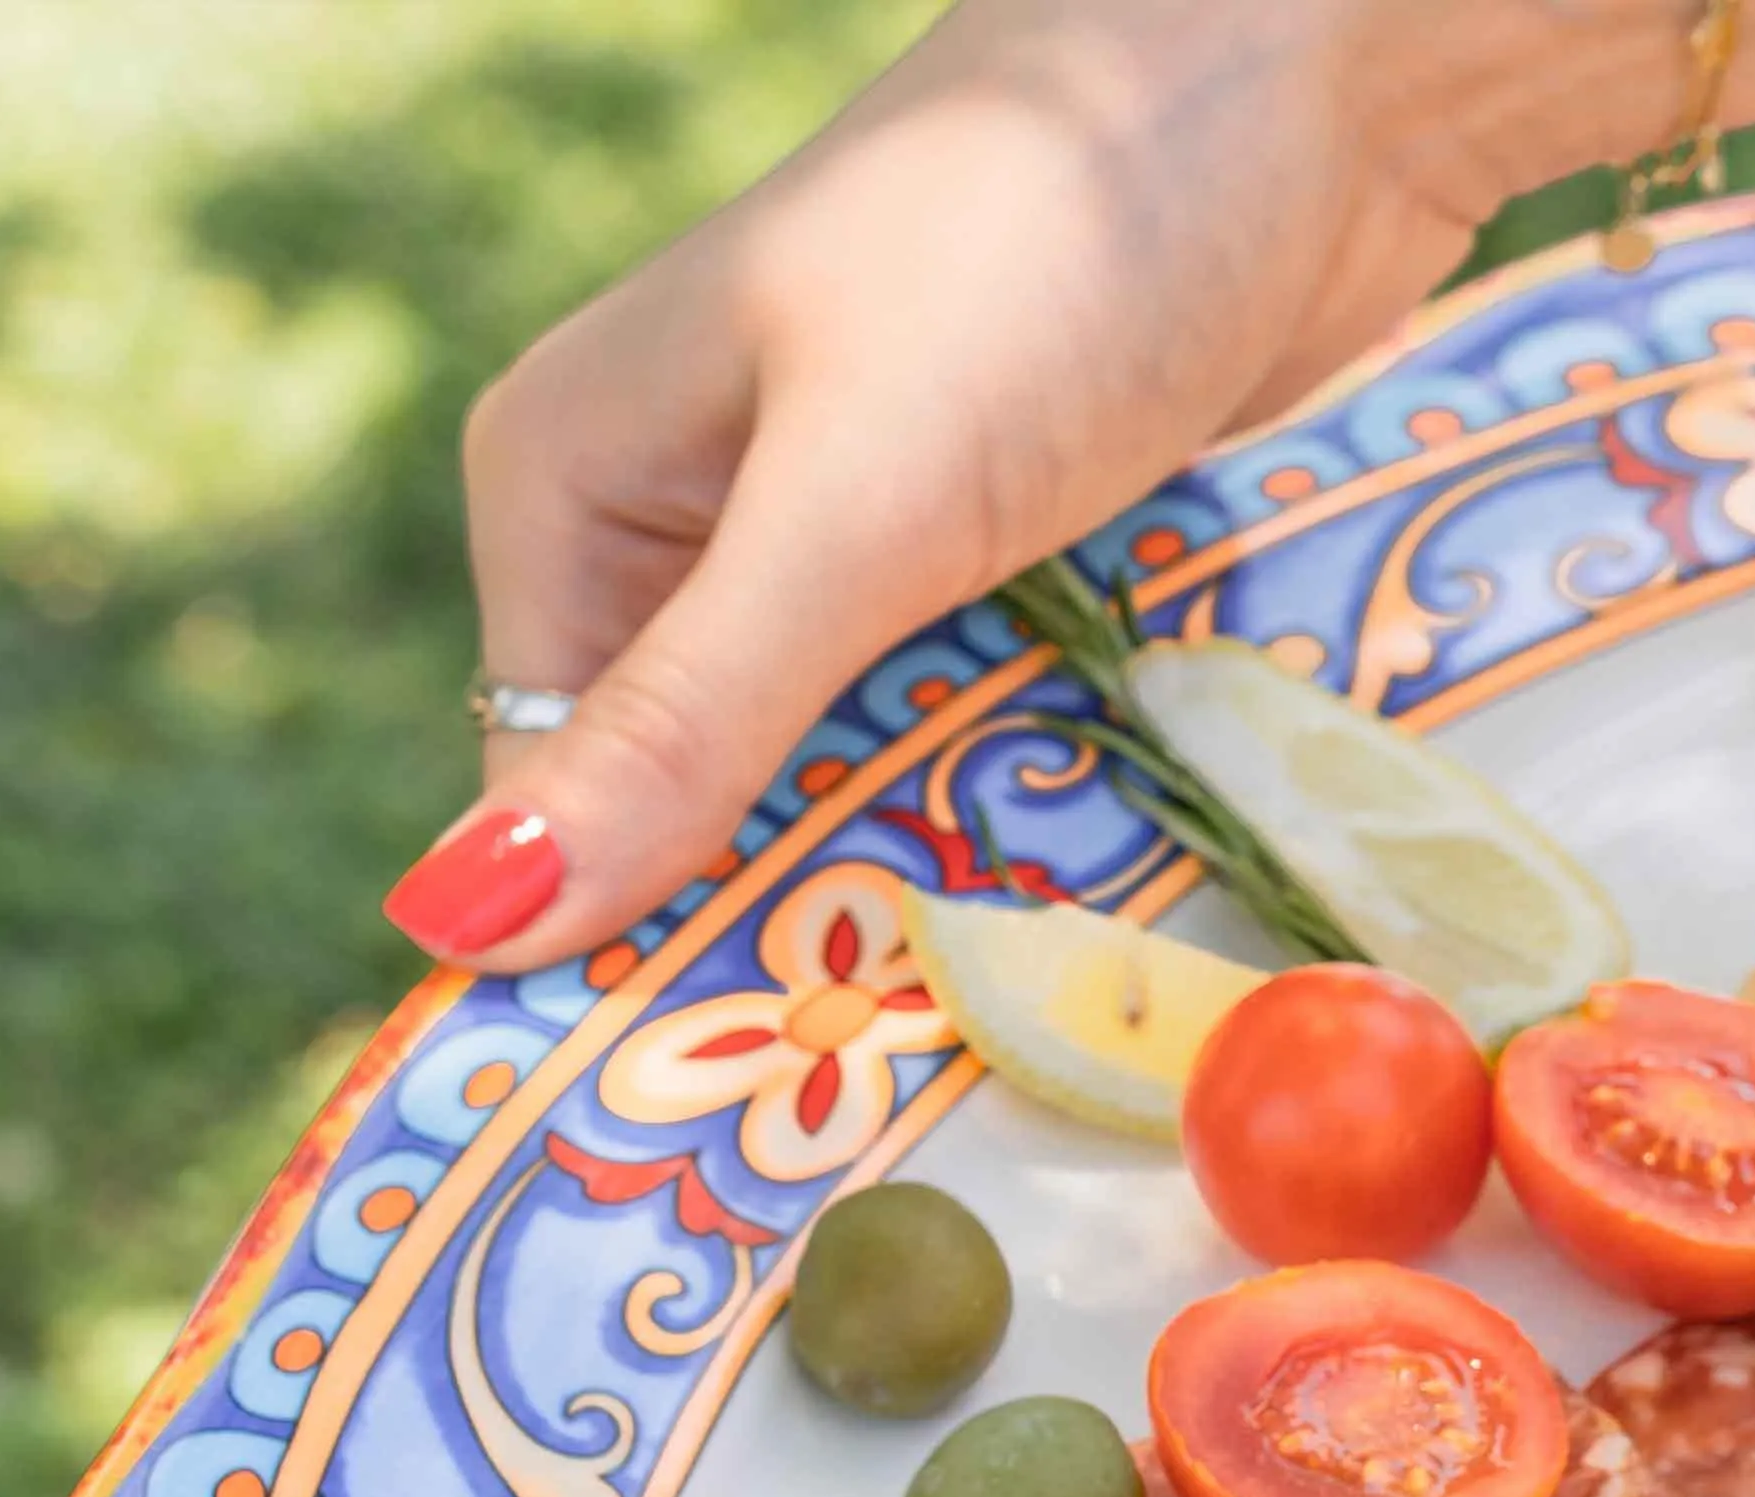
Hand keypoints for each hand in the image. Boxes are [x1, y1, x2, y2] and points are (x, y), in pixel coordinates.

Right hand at [396, 0, 1754, 973]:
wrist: (1296, 86)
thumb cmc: (1039, 252)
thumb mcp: (847, 507)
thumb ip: (679, 718)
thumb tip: (458, 918)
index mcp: (569, 495)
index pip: (557, 809)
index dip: (637, 965)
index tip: (725, 1134)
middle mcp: (686, 529)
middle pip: (714, 822)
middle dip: (808, 940)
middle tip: (908, 1090)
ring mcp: (852, 552)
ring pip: (862, 803)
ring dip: (938, 897)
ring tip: (1015, 1011)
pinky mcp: (1000, 571)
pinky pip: (988, 755)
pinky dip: (1033, 823)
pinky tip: (1091, 909)